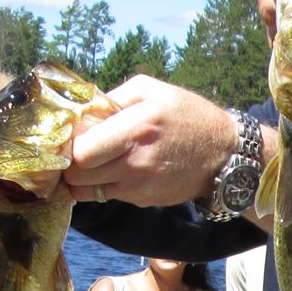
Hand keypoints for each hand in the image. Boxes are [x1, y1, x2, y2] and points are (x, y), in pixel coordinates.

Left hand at [67, 77, 235, 205]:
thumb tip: (80, 113)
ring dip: (82, 178)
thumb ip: (112, 98)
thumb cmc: (187, 115)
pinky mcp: (143, 200)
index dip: (68, 145)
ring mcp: (139, 185)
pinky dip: (102, 186)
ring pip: (86, 191)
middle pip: (77, 175)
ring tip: (91, 162)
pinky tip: (115, 170)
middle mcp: (136, 160)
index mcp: (137, 126)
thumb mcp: (151, 90)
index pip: (80, 151)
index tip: (70, 136)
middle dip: (69, 164)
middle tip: (75, 151)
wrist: (224, 154)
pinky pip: (107, 196)